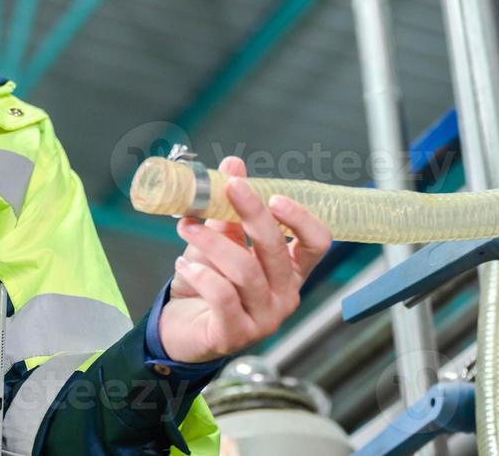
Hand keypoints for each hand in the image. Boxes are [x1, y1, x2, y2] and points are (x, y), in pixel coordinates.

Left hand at [157, 155, 332, 363]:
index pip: (317, 243)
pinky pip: (223, 297)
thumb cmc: (210, 282)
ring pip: (246, 271)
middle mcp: (285, 295)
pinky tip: (183, 265)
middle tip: (228, 187)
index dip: (301, 218)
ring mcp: (264, 319)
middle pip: (276, 250)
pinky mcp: (236, 334)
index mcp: (291, 269)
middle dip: (252, 213)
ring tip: (187, 227)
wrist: (181, 329)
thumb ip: (229, 209)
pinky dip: (202, 274)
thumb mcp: (222, 241)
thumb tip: (234, 164)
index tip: (273, 196)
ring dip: (213, 242)